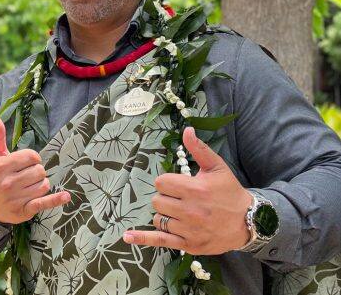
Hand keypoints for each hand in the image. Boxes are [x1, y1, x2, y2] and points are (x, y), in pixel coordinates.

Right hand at [0, 115, 70, 223]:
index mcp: (1, 167)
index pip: (32, 156)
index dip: (32, 158)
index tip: (25, 163)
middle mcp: (7, 183)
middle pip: (40, 171)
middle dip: (37, 171)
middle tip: (26, 176)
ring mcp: (15, 199)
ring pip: (44, 185)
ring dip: (40, 184)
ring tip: (28, 186)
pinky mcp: (23, 211)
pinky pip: (43, 203)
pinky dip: (55, 200)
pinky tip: (66, 196)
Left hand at [123, 127, 251, 254]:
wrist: (247, 221)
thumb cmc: (229, 191)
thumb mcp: (217, 166)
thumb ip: (199, 148)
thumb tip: (186, 130)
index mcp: (194, 189)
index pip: (161, 183)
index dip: (167, 182)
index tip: (178, 184)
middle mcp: (190, 211)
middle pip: (157, 200)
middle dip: (165, 197)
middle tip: (179, 198)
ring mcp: (188, 230)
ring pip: (158, 218)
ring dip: (164, 214)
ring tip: (180, 212)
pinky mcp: (188, 244)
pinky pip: (160, 240)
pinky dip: (142, 238)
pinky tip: (127, 236)